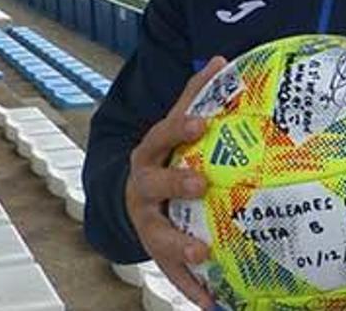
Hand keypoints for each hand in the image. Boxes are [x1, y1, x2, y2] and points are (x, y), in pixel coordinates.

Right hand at [126, 56, 228, 308]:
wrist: (127, 196)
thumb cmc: (166, 155)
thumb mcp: (175, 125)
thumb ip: (195, 96)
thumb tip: (218, 59)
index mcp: (150, 152)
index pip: (161, 135)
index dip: (179, 128)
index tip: (202, 123)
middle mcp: (142, 188)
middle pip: (153, 186)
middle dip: (174, 185)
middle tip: (199, 185)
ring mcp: (147, 222)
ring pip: (158, 235)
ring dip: (178, 245)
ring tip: (203, 253)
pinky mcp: (156, 252)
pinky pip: (172, 274)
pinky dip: (192, 289)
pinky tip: (213, 302)